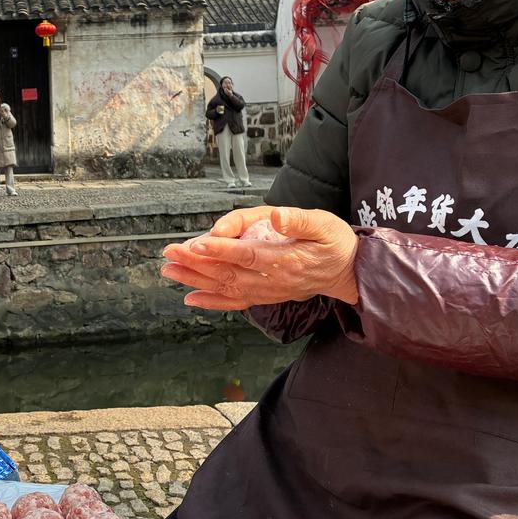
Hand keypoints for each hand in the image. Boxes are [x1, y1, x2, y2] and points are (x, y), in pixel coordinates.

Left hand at [160, 205, 359, 310]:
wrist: (348, 272)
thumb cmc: (335, 243)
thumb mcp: (324, 223)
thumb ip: (299, 220)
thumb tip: (277, 216)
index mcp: (286, 260)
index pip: (247, 255)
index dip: (220, 251)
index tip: (196, 245)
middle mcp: (274, 281)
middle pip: (228, 273)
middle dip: (196, 264)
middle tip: (169, 254)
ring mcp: (268, 292)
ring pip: (226, 288)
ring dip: (195, 281)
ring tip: (169, 271)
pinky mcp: (265, 296)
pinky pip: (235, 301)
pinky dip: (211, 301)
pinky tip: (190, 299)